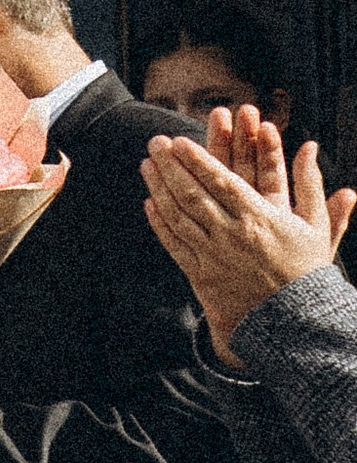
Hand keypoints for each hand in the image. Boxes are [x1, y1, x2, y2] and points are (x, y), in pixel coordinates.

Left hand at [140, 125, 353, 357]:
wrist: (294, 321)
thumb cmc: (307, 269)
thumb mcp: (316, 225)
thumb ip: (310, 183)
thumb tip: (310, 146)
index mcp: (259, 218)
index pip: (222, 182)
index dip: (198, 160)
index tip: (180, 141)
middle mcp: (232, 235)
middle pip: (193, 195)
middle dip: (171, 166)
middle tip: (155, 142)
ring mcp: (213, 256)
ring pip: (178, 217)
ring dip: (159, 189)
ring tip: (146, 166)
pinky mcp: (201, 276)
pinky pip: (175, 245)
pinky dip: (160, 224)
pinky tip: (149, 204)